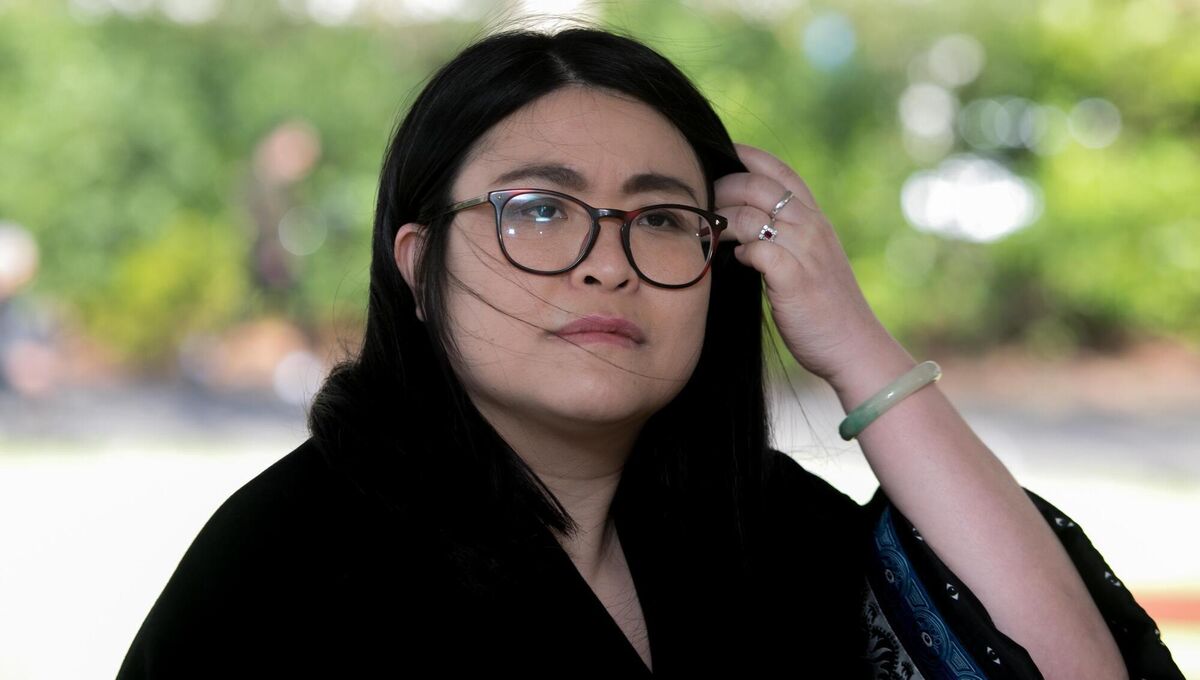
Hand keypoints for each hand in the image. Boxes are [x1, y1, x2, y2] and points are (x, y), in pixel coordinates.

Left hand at [714, 142, 901, 386]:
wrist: (853, 345)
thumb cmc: (825, 308)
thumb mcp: (811, 261)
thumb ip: (786, 239)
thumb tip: (744, 229)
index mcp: (815, 219)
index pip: (780, 171)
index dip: (748, 156)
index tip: (720, 150)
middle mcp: (812, 226)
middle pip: (758, 185)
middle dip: (721, 187)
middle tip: (699, 199)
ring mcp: (804, 250)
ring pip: (750, 214)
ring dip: (721, 219)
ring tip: (705, 231)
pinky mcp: (793, 276)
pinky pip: (755, 248)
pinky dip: (738, 251)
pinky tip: (734, 261)